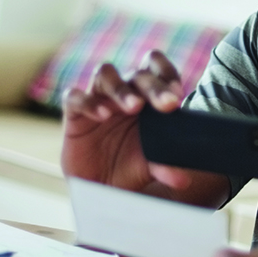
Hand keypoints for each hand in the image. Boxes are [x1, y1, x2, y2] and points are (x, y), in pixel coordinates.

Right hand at [60, 50, 192, 193]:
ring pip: (105, 74)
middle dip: (154, 86)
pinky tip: (102, 115)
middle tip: (167, 105)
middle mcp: (123, 92)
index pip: (156, 70)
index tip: (178, 94)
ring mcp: (98, 99)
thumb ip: (165, 167)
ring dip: (121, 88)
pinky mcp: (74, 113)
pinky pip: (74, 97)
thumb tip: (183, 179)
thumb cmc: (128, 167)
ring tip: (134, 106)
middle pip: (137, 74)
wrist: (99, 186)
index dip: (167, 75)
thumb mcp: (150, 168)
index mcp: (146, 97)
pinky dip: (88, 102)